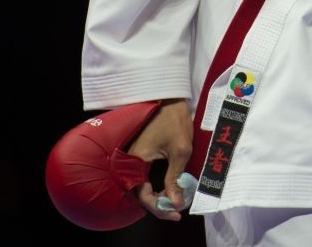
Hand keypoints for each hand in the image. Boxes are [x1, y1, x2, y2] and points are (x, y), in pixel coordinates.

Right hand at [128, 99, 195, 221]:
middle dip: (159, 205)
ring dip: (158, 196)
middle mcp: (131, 161)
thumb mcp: (181, 150)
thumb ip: (175, 178)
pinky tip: (169, 189)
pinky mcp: (139, 155)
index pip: (142, 194)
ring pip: (142, 186)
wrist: (169, 98)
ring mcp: (134, 158)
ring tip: (175, 200)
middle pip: (140, 193)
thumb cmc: (174, 120)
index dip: (158, 208)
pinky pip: (143, 176)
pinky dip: (156, 186)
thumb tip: (176, 203)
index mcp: (137, 160)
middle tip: (177, 209)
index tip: (175, 213)